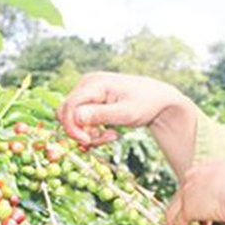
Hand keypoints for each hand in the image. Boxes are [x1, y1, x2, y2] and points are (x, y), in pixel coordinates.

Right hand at [58, 71, 199, 177]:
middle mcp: (86, 83)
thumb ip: (100, 115)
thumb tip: (76, 117)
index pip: (69, 106)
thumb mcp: (126, 113)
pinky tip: (107, 132)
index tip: (87, 142)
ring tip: (110, 135)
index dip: (72, 127)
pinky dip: (90, 130)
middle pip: (67, 112)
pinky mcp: (90, 100)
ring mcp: (87, 91)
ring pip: (72, 118)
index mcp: (94, 83)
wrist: (158, 99)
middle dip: (80, 131)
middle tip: (102, 139)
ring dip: (87, 133)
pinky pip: (80, 118)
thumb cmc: (146, 104)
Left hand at [165, 156, 224, 224]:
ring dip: (177, 219)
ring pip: (178, 206)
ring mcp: (191, 189)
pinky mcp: (188, 207)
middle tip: (186, 217)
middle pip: (187, 189)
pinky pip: (178, 221)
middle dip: (188, 204)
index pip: (203, 178)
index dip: (203, 192)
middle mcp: (199, 173)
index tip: (205, 203)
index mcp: (216, 163)